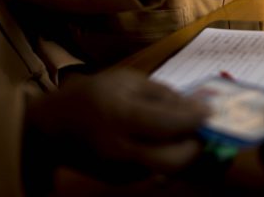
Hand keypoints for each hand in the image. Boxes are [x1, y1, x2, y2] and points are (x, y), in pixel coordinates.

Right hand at [23, 69, 208, 188]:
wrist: (51, 128)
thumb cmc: (92, 95)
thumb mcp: (126, 81)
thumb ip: (162, 93)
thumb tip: (197, 104)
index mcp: (121, 116)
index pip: (171, 124)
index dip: (197, 118)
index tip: (211, 110)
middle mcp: (121, 149)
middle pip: (174, 160)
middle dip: (196, 146)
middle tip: (202, 129)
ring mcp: (119, 170)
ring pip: (167, 169)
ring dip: (183, 153)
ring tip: (186, 133)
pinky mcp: (120, 181)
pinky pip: (153, 171)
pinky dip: (165, 158)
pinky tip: (162, 142)